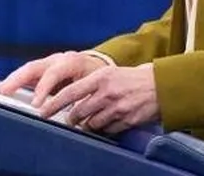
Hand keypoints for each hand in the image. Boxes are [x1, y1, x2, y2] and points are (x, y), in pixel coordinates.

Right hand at [0, 51, 106, 106]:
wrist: (100, 69)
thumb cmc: (97, 80)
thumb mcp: (92, 89)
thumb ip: (80, 101)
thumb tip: (71, 118)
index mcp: (72, 62)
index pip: (54, 73)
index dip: (43, 88)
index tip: (36, 104)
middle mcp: (58, 60)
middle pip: (34, 67)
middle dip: (18, 80)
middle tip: (4, 92)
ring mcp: (49, 63)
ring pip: (28, 69)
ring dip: (13, 80)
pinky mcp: (43, 69)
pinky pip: (28, 74)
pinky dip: (16, 82)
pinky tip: (5, 89)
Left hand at [40, 63, 159, 134]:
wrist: (161, 85)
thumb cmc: (133, 78)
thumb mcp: (111, 74)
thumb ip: (93, 84)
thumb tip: (73, 98)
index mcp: (101, 77)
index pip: (70, 92)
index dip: (54, 104)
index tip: (43, 111)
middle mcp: (107, 92)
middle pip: (78, 112)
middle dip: (71, 118)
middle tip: (70, 119)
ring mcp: (117, 108)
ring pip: (91, 123)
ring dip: (88, 124)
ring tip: (90, 121)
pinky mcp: (126, 120)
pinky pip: (107, 130)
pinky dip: (104, 128)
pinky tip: (106, 122)